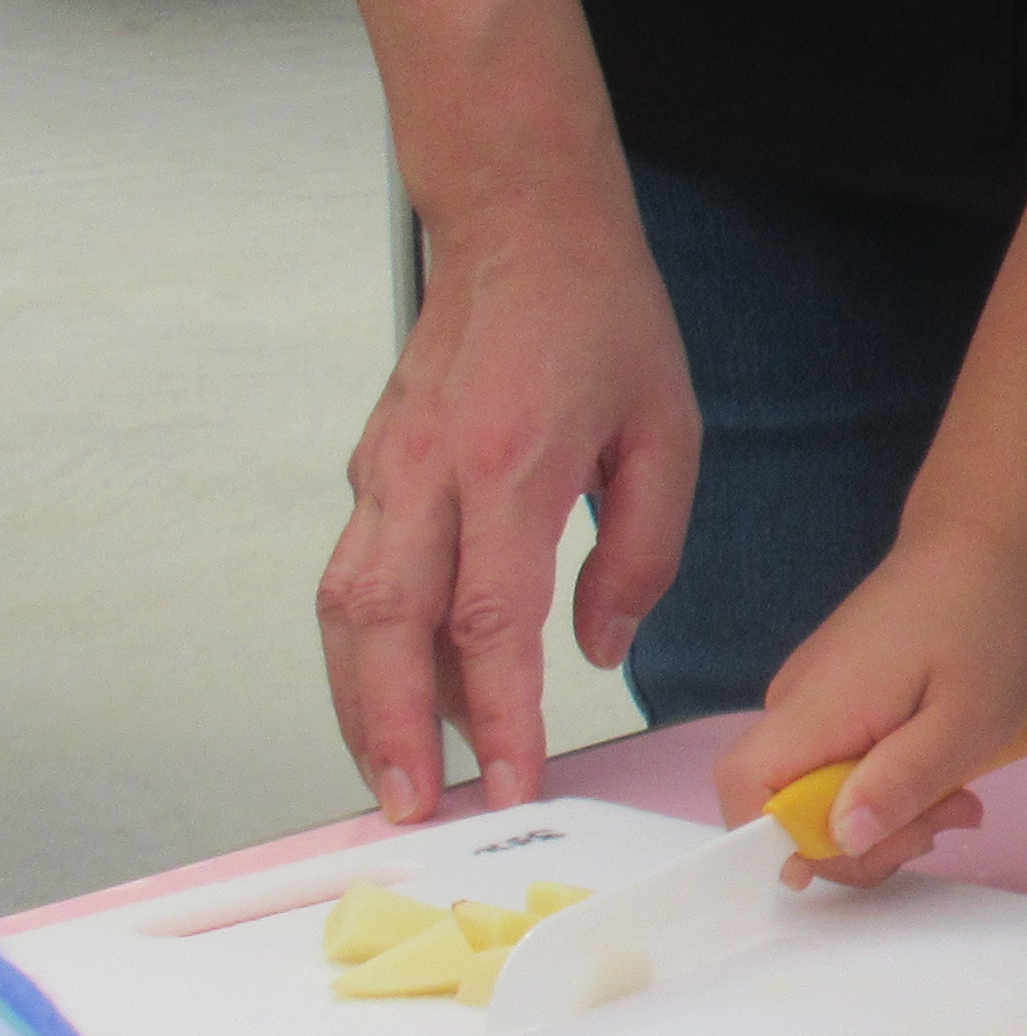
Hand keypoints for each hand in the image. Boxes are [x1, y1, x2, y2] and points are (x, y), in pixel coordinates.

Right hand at [319, 181, 700, 820]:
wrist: (522, 225)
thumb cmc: (604, 318)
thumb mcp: (669, 432)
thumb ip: (642, 551)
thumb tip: (596, 649)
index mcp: (510, 466)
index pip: (488, 621)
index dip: (499, 715)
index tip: (513, 779)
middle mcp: (427, 473)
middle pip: (385, 631)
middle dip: (393, 734)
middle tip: (414, 810)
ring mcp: (385, 470)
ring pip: (346, 611)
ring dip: (362, 704)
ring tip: (395, 776)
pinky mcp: (370, 469)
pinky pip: (354, 577)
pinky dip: (366, 648)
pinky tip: (402, 693)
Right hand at [714, 527, 1026, 885]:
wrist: (983, 546)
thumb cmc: (983, 626)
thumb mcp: (968, 719)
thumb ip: (904, 781)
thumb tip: (841, 841)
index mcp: (811, 712)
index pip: (743, 796)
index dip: (787, 844)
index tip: (872, 846)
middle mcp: (792, 709)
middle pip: (782, 811)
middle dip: (862, 842)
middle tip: (949, 819)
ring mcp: (811, 704)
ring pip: (818, 795)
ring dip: (885, 816)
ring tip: (961, 797)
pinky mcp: (836, 700)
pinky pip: (839, 766)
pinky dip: (887, 786)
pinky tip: (944, 774)